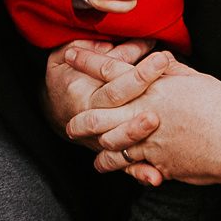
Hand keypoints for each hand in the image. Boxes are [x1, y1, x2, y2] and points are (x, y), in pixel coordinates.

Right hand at [43, 40, 176, 185]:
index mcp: (84, 91)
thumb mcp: (73, 54)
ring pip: (118, 142)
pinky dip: (138, 172)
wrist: (51, 103)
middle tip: (170, 91)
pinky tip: (155, 177)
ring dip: (139, 137)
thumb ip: (106, 50)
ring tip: (160, 131)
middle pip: (118, 111)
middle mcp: (89, 116)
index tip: (163, 59)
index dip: (139, 71)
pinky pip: (122, 165)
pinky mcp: (106, 153)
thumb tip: (142, 42)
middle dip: (145, 100)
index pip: (114, 80)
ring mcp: (98, 138)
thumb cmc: (67, 72)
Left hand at [67, 58, 220, 187]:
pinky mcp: (156, 161)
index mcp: (153, 86)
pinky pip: (126, 162)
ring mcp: (148, 139)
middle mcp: (144, 111)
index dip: (88, 62)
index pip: (112, 70)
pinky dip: (112, 163)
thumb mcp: (195, 79)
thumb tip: (161, 59)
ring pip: (107, 140)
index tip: (70, 54)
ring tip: (77, 136)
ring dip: (90, 139)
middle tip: (66, 111)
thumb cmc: (220, 106)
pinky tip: (102, 163)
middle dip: (79, 111)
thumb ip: (172, 72)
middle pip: (99, 110)